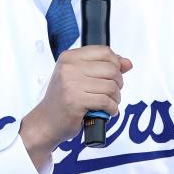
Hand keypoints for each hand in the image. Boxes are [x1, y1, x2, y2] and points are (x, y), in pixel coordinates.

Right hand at [20, 46, 132, 169]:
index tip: (114, 75)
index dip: (116, 63)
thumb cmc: (64, 99)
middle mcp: (69, 67)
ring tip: (109, 103)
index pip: (104, 52)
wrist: (46, 122)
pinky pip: (106, 101)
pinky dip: (112, 108)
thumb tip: (127, 63)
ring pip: (111, 86)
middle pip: (111, 69)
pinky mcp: (75, 101)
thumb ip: (104, 67)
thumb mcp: (80, 77)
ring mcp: (71, 84)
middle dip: (118, 83)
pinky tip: (107, 111)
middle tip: (112, 93)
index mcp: (70, 57)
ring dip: (115, 98)